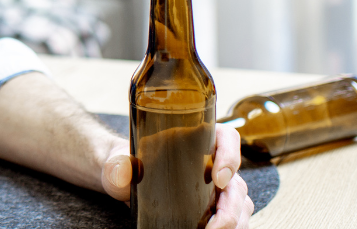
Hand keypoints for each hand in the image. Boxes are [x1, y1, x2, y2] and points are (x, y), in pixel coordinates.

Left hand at [100, 123, 253, 228]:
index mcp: (195, 138)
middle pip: (237, 181)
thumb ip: (116, 166)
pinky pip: (234, 217)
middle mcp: (212, 161)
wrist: (122, 180)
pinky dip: (232, 227)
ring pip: (240, 203)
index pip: (226, 137)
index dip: (230, 155)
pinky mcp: (213, 206)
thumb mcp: (117, 162)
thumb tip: (120, 175)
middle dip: (231, 207)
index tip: (219, 179)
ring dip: (234, 221)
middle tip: (214, 226)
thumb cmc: (124, 163)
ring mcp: (216, 186)